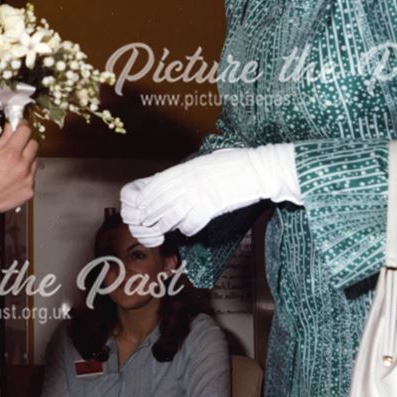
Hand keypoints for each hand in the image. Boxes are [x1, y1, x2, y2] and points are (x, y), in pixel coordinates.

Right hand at [0, 123, 37, 214]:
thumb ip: (3, 139)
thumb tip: (11, 127)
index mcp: (10, 154)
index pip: (26, 131)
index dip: (23, 127)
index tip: (20, 127)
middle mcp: (22, 165)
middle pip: (35, 144)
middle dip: (27, 142)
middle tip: (17, 145)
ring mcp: (28, 179)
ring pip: (35, 161)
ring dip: (27, 159)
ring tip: (13, 166)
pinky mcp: (30, 190)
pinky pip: (32, 177)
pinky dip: (26, 175)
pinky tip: (14, 178)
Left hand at [120, 144, 300, 237]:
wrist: (256, 168)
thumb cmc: (232, 164)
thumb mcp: (202, 164)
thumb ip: (185, 174)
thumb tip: (171, 183)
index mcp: (183, 169)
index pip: (153, 186)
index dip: (143, 200)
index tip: (140, 208)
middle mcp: (187, 181)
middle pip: (157, 202)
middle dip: (148, 216)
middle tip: (145, 225)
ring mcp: (198, 194)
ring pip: (170, 215)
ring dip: (163, 225)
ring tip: (160, 232)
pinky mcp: (211, 207)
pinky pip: (192, 223)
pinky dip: (188, 229)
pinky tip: (188, 230)